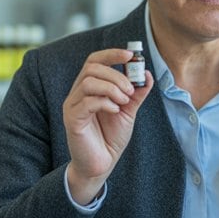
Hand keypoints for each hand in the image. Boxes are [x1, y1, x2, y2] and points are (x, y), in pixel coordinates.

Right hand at [62, 48, 153, 203]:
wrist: (102, 164)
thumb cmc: (111, 137)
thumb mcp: (129, 111)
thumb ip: (136, 93)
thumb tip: (147, 73)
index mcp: (90, 88)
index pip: (95, 61)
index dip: (112, 54)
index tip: (131, 55)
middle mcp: (78, 93)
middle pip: (92, 68)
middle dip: (116, 75)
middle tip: (130, 90)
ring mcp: (72, 106)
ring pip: (88, 82)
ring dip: (112, 88)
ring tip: (124, 102)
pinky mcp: (72, 120)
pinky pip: (87, 102)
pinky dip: (105, 102)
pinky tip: (116, 111)